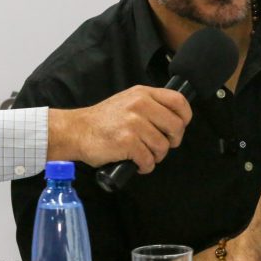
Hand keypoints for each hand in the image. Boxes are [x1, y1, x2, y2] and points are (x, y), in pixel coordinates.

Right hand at [47, 86, 191, 172]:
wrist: (75, 131)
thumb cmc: (104, 120)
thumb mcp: (128, 101)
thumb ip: (151, 105)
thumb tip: (176, 119)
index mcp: (143, 94)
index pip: (178, 101)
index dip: (185, 117)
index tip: (181, 126)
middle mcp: (140, 105)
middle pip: (176, 126)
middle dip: (172, 141)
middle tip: (162, 146)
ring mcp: (134, 124)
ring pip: (163, 146)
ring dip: (156, 156)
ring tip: (145, 155)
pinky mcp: (127, 142)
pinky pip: (148, 159)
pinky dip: (145, 166)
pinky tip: (138, 163)